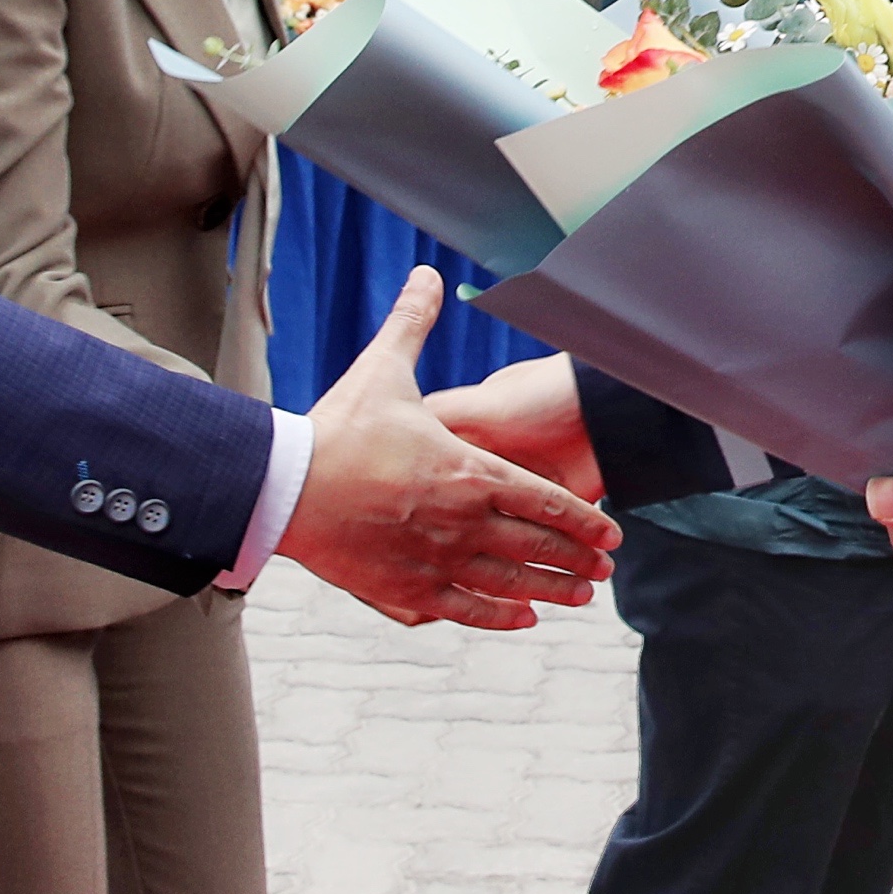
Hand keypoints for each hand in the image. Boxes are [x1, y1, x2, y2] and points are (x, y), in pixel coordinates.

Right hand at [287, 269, 617, 627]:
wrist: (283, 486)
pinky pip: (463, 609)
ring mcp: (435, 559)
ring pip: (508, 581)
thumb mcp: (384, 370)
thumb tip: (427, 275)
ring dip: (549, 589)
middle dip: (576, 558)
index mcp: (468, 470)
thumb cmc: (336, 429)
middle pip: (536, 545)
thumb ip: (413, 323)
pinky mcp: (404, 589)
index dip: (581, 521)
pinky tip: (520, 618)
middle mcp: (463, 519)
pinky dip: (496, 615)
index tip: (609, 532)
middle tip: (605, 568)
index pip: (544, 502)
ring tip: (580, 595)